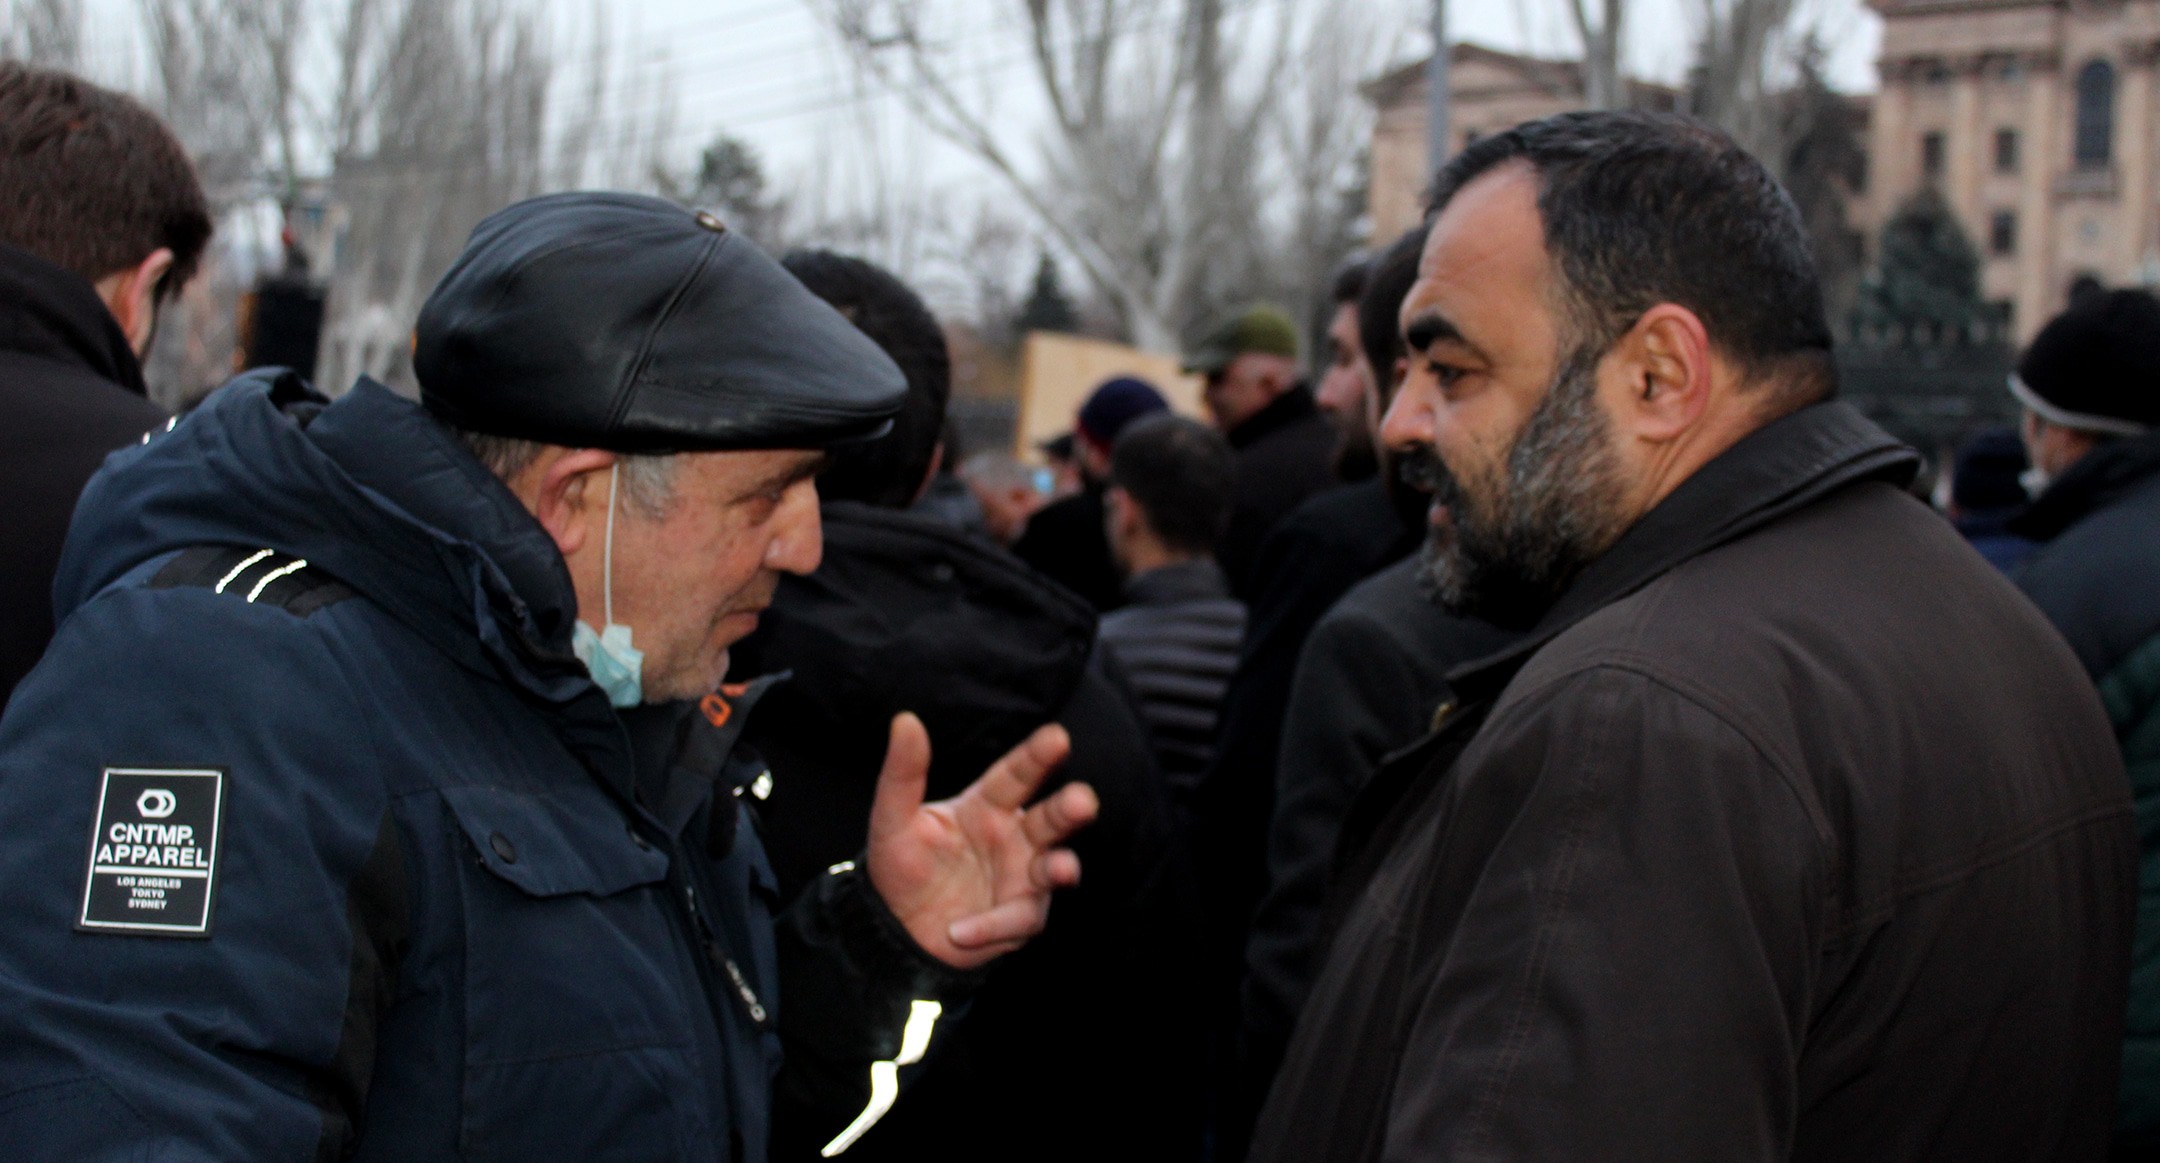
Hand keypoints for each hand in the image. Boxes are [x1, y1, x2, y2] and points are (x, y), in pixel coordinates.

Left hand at [865, 713, 1099, 968]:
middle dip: (1070, 810)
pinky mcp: (1018, 917)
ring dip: (1061, 868)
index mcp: (987, 806)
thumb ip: (902, 773)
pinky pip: (1017, 919)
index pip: (1016, 775)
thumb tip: (904, 719)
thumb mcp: (892, 818)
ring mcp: (1022, 878)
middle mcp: (1014, 838)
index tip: (1058, 737)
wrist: (894, 927)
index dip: (1037, 757)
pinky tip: (959, 930)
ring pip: (1052, 869)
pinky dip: (992, 925)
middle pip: (1050, 819)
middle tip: (1083, 801)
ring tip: (1062, 869)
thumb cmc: (900, 866)